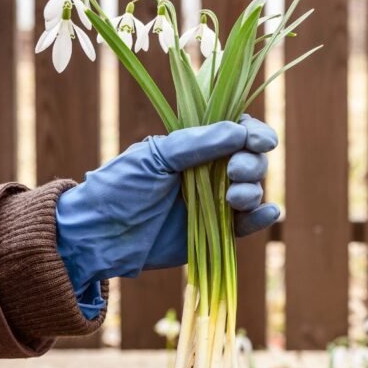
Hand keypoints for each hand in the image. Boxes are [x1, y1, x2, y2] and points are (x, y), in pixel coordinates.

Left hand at [55, 116, 278, 315]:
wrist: (99, 236)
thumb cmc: (119, 188)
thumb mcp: (154, 157)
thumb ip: (197, 143)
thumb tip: (239, 131)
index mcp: (194, 145)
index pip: (236, 131)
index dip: (254, 133)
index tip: (258, 141)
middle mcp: (209, 171)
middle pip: (250, 160)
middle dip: (251, 163)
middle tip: (234, 172)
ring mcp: (214, 202)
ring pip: (252, 190)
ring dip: (252, 190)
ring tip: (234, 198)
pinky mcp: (216, 232)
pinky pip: (247, 224)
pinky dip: (262, 217)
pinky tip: (268, 212)